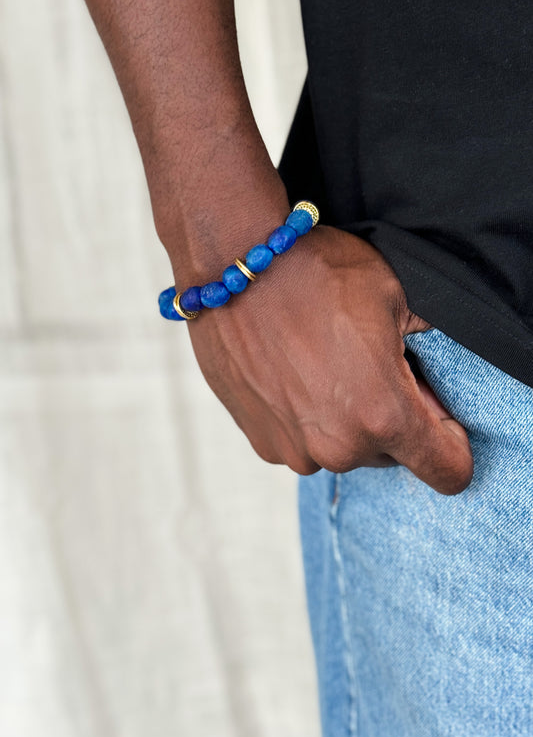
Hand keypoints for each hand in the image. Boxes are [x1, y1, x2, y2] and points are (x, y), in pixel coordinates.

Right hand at [185, 226, 473, 494]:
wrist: (233, 265)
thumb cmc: (315, 272)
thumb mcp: (394, 293)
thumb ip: (427, 338)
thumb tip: (431, 358)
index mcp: (385, 416)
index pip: (448, 471)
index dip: (452, 441)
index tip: (435, 409)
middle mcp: (340, 447)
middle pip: (392, 455)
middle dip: (392, 418)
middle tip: (370, 364)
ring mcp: (295, 449)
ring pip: (344, 448)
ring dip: (345, 418)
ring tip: (324, 363)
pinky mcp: (261, 441)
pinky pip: (302, 441)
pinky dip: (305, 416)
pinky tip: (292, 371)